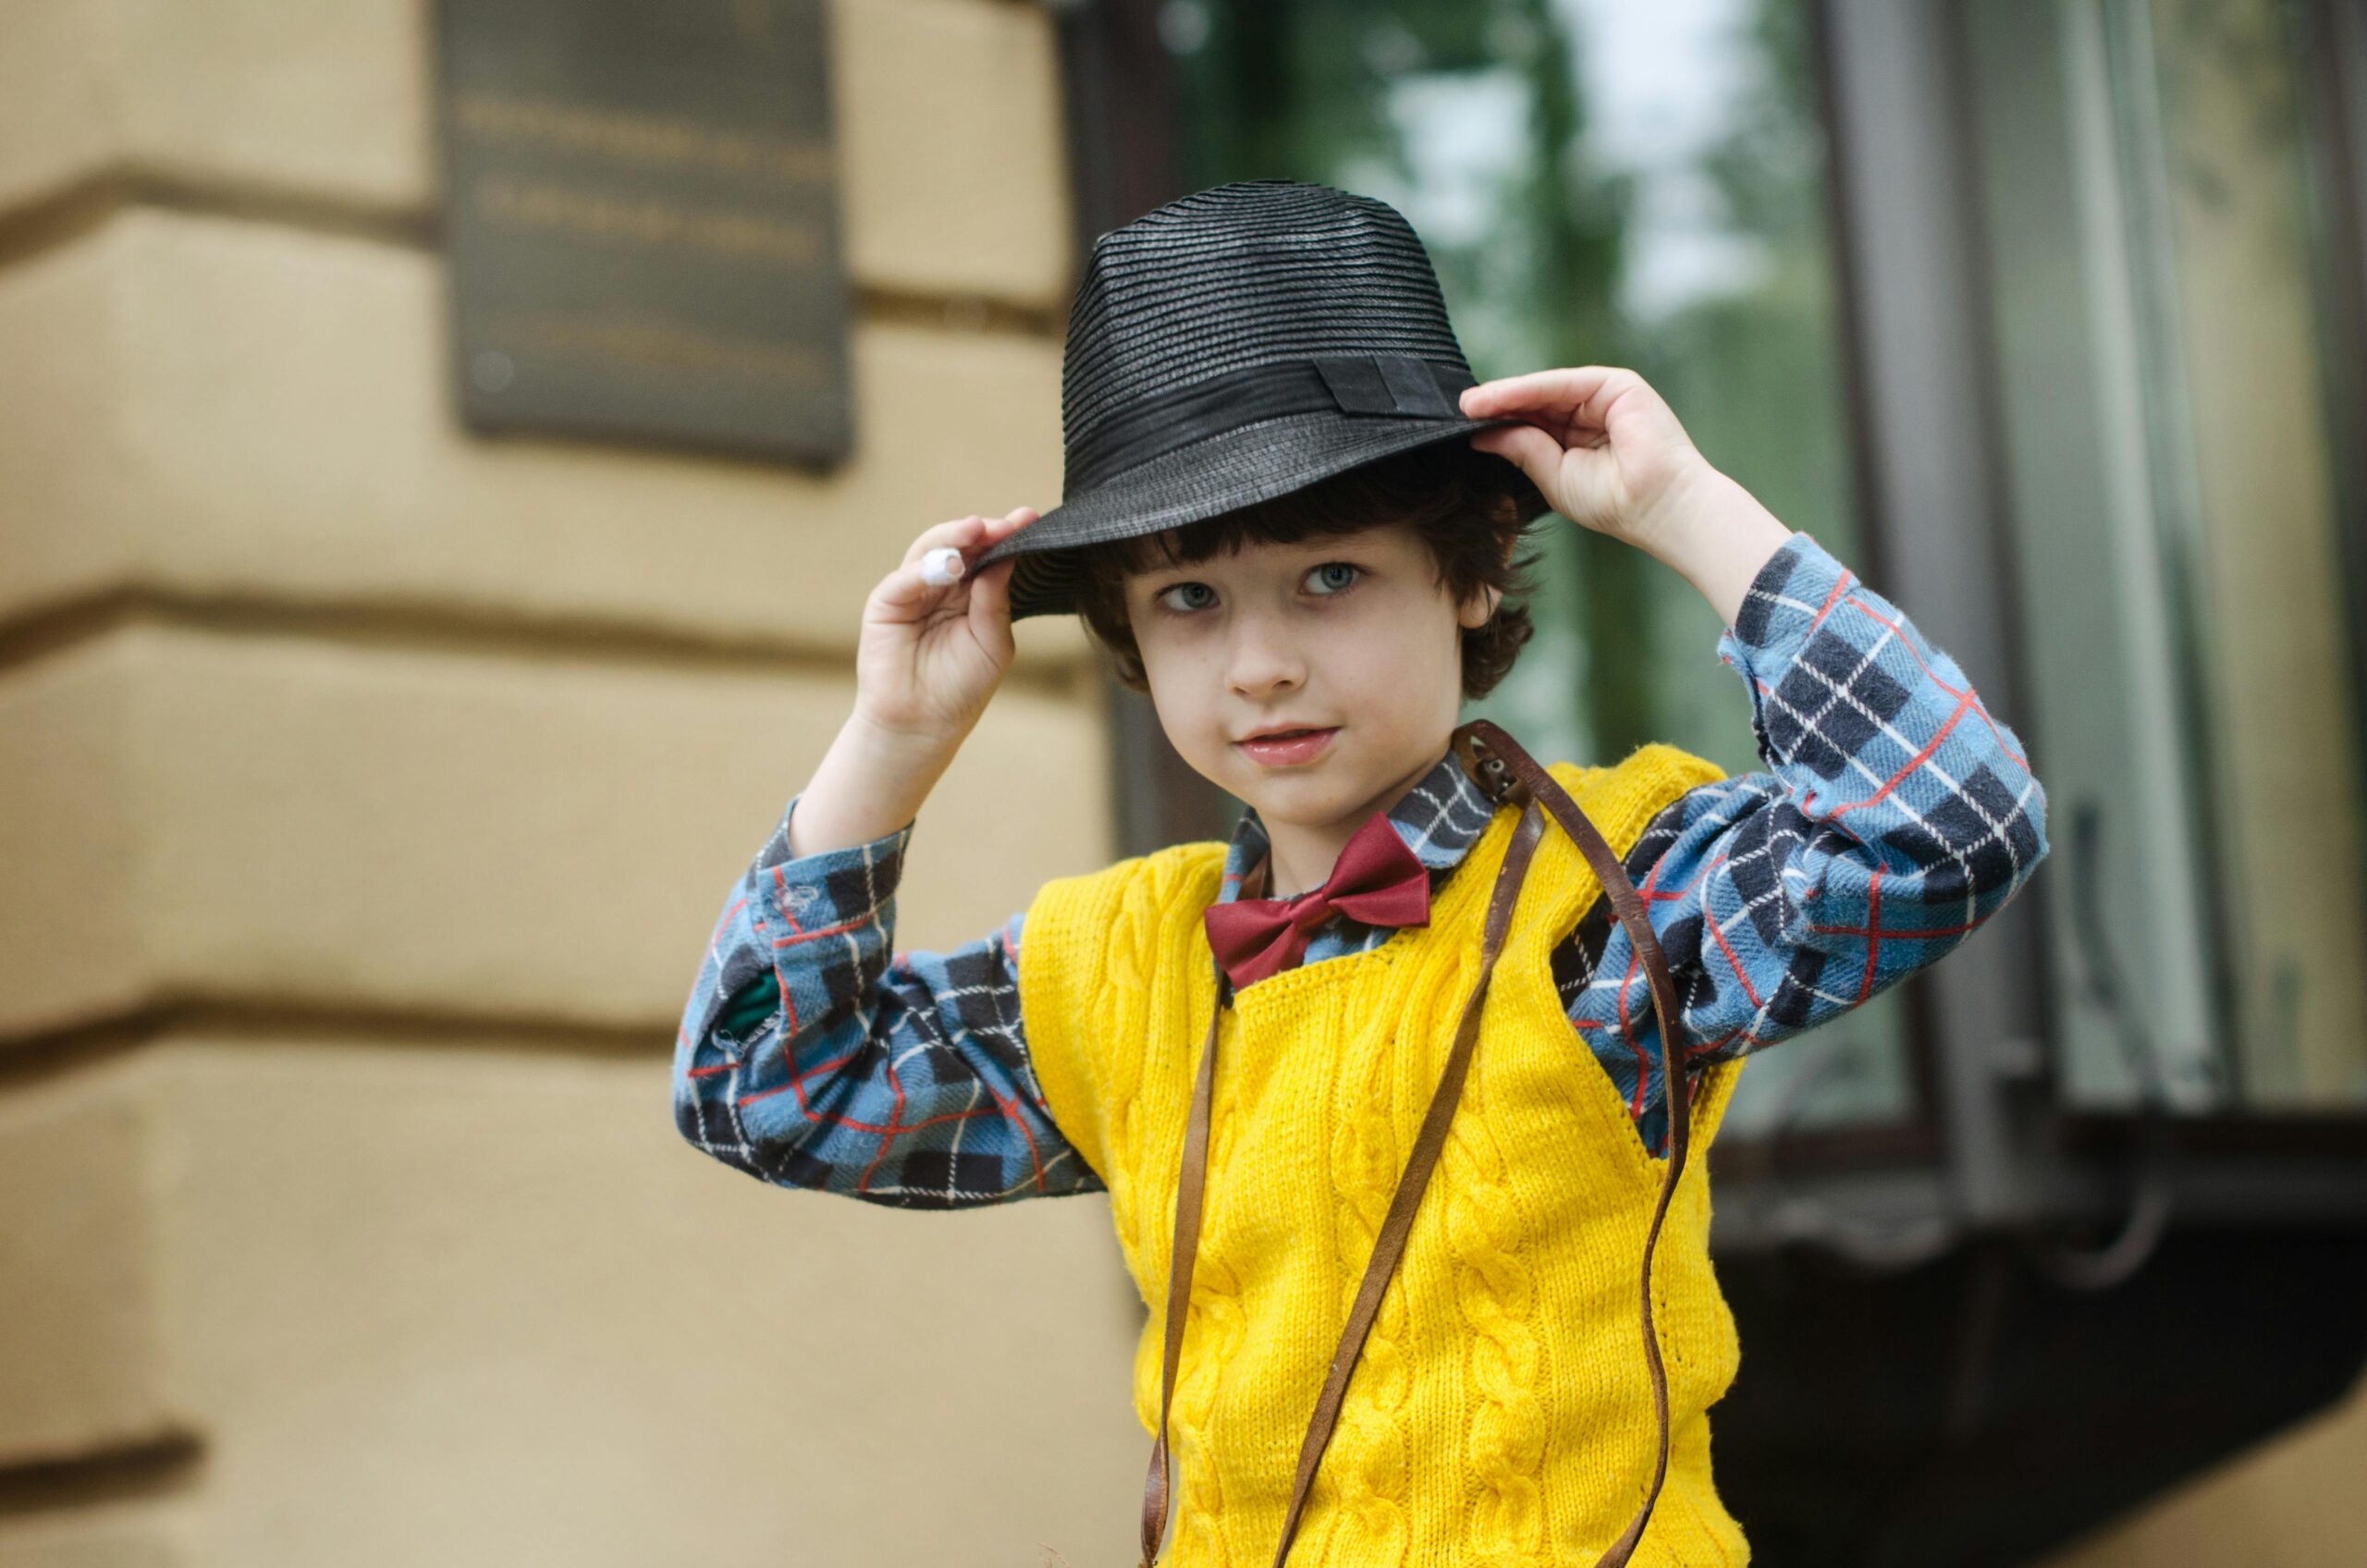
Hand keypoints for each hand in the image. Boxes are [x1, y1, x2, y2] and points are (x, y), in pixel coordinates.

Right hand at [852, 506, 1038, 748]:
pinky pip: (904, 578)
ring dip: (953, 539)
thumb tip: (1006, 558)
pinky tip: (949, 566)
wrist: (922, 725)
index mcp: (971, 594)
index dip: (1006, 536)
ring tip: (977, 532)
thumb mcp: (992, 642)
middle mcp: (941, 586)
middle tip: (1006, 522)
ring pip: (929, 550)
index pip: (988, 556)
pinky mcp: (885, 603)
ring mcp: (912, 591)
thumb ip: (996, 601)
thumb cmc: (960, 688)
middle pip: (960, 545)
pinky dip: (924, 568)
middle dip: (982, 531)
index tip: (1029, 519)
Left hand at [1459, 366, 1711, 551]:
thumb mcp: (1554, 476)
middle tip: (1457, 410)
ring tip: (1468, 406)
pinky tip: (1497, 399)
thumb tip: (1482, 433)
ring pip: (1544, 390)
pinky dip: (1528, 390)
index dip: (1499, 422)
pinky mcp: (1617, 384)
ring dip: (1505, 396)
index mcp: (1580, 437)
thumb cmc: (1614, 502)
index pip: (1532, 423)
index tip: (1461, 426)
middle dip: (1497, 406)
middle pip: (1534, 403)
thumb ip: (1523, 448)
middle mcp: (1592, 413)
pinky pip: (1562, 383)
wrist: (1659, 506)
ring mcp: (1605, 396)